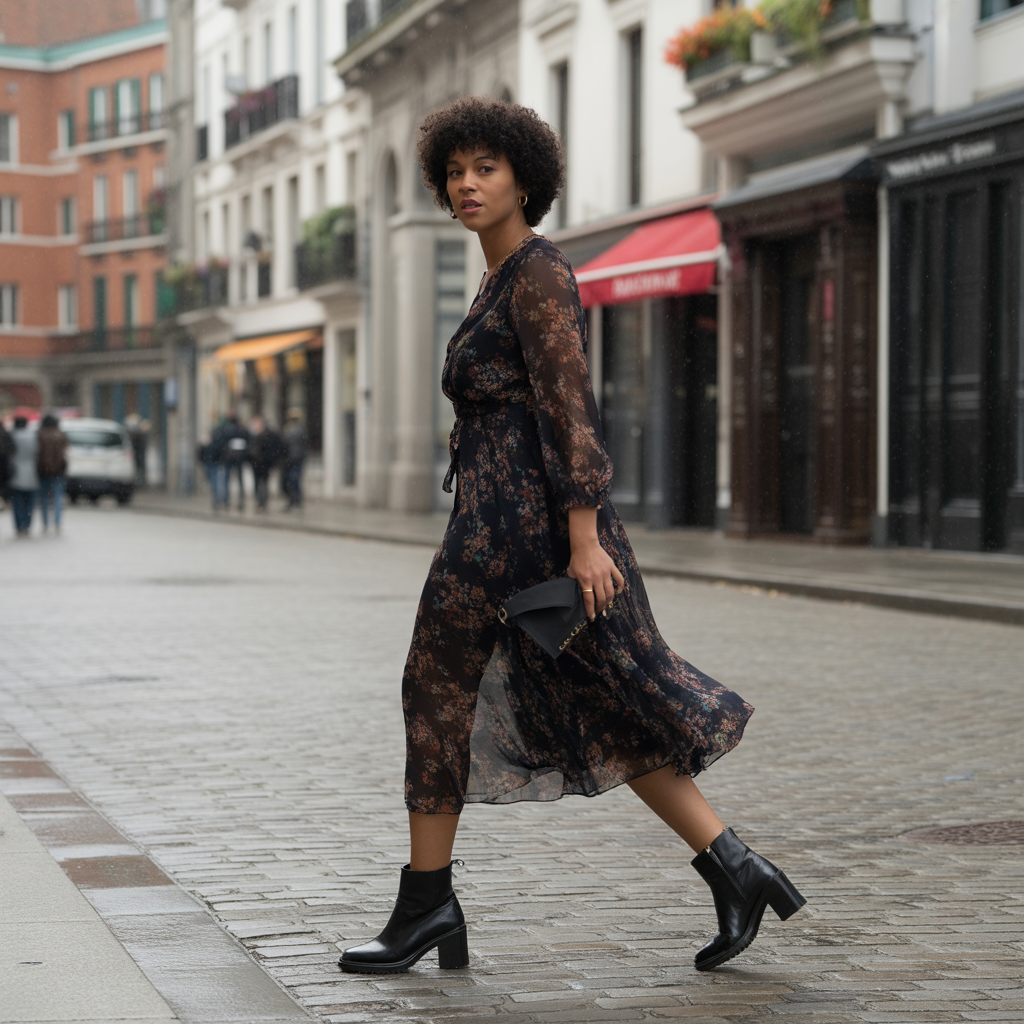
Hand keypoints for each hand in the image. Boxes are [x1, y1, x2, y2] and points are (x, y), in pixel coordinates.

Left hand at [566, 506, 624, 620]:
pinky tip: (617, 593)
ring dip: (609, 601)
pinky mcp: (612, 567)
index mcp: (585, 580)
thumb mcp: (571, 573)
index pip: (589, 600)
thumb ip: (575, 584)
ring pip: (610, 592)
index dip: (591, 610)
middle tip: (598, 612)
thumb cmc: (577, 559)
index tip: (591, 617)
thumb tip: (577, 595)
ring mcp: (605, 573)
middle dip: (600, 608)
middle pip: (601, 598)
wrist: (585, 544)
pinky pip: (619, 580)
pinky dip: (620, 588)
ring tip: (606, 605)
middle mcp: (596, 578)